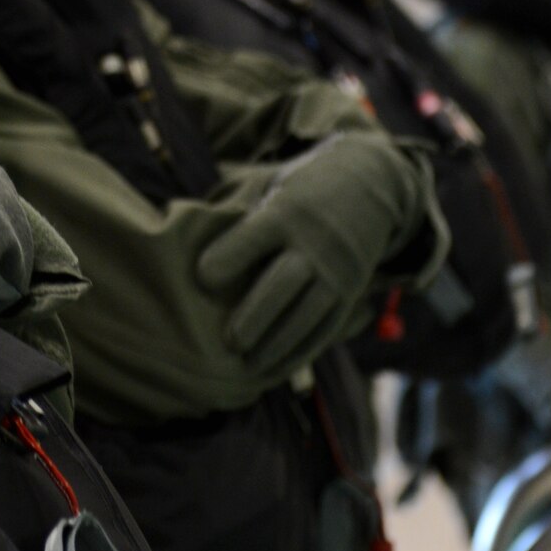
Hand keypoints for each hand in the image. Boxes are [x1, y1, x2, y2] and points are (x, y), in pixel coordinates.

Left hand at [196, 134, 422, 379]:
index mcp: (285, 210)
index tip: (203, 277)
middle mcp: (315, 241)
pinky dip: (303, 350)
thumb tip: (181, 231)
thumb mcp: (269, 184)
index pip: (255, 236)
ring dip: (280, 342)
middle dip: (258, 313)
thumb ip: (234, 210)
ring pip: (310, 311)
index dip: (229, 256)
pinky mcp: (351, 290)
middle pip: (285, 281)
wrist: (370, 182)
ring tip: (250, 365)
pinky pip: (328, 326)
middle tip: (231, 341)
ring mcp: (337, 269)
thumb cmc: (298, 189)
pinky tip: (278, 368)